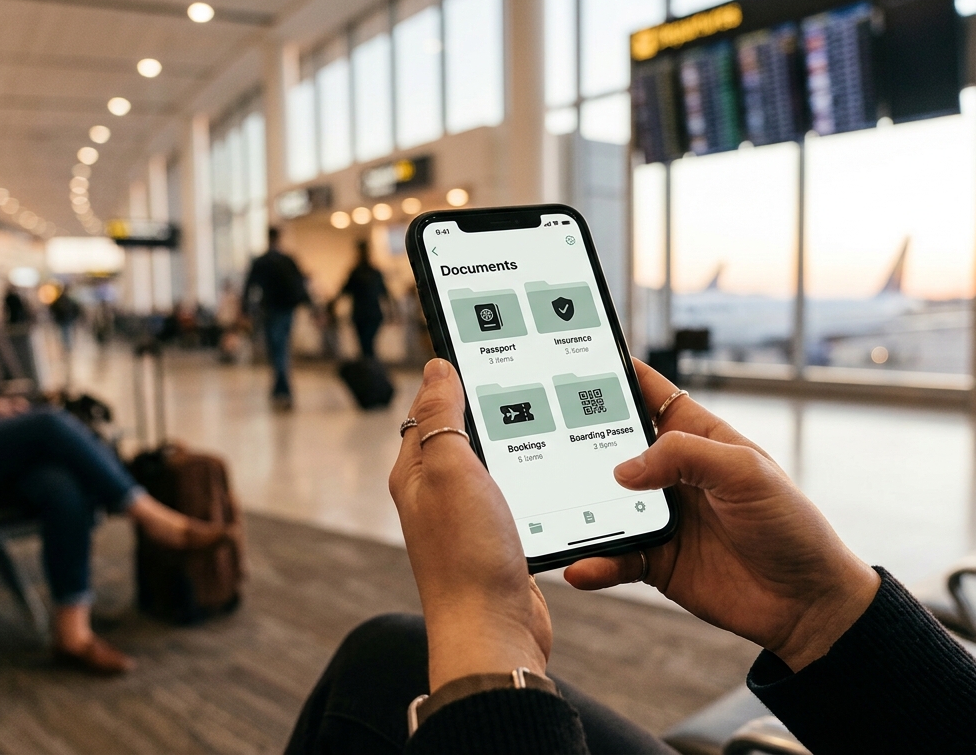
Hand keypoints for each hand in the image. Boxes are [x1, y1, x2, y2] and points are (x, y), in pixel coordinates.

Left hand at [389, 359, 551, 691]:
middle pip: (465, 431)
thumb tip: (436, 366)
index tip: (484, 343)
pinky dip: (536, 477)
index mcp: (417, 470)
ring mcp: (470, 518)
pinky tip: (559, 470)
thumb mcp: (451, 470)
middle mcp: (439, 493)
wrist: (493, 632)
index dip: (454, 373)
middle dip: (492, 403)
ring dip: (520, 441)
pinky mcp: (500, 540)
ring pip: (496, 462)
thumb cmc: (467, 556)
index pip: (430, 405)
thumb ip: (442, 416)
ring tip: (550, 413)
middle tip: (529, 373)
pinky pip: (518, 494)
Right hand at [564, 360, 879, 671]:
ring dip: (577, 506)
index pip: (646, 392)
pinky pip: (613, 556)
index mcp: (695, 435)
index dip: (611, 373)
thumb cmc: (790, 524)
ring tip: (549, 509)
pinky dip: (594, 561)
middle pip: (610, 448)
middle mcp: (671, 472)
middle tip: (534, 436)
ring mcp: (660, 517)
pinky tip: (580, 566)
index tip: (570, 360)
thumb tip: (623, 469)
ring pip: (603, 504)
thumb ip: (684, 457)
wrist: (807, 602)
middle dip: (574, 441)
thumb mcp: (746, 473)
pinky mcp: (655, 561)